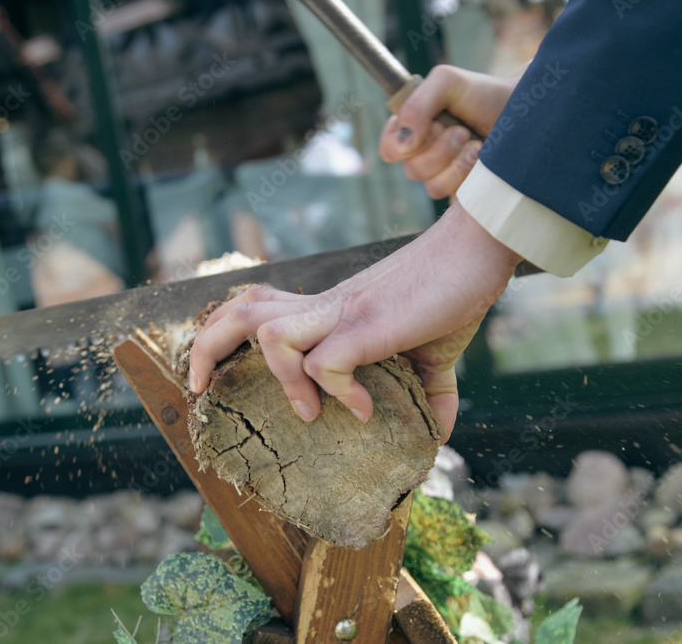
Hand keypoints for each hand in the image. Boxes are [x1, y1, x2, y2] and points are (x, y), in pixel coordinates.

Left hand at [188, 203, 522, 440]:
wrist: (479, 246)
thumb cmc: (453, 291)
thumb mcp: (433, 352)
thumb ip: (428, 391)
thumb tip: (438, 435)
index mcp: (329, 310)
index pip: (256, 306)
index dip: (223, 333)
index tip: (216, 372)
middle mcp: (324, 308)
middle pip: (238, 312)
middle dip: (205, 349)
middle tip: (202, 387)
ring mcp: (342, 314)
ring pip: (266, 333)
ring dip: (280, 379)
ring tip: (308, 412)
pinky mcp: (366, 325)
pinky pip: (325, 364)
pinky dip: (338, 393)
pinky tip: (366, 407)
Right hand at [380, 65, 518, 198]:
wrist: (525, 111)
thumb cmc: (485, 94)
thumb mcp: (446, 82)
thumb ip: (415, 105)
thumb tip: (402, 145)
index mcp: (414, 129)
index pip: (388, 149)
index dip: (402, 143)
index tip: (431, 126)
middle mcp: (426, 155)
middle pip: (411, 169)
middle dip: (439, 149)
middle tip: (462, 130)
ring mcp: (445, 177)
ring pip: (431, 186)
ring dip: (456, 162)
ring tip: (477, 145)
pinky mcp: (463, 195)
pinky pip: (452, 198)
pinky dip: (469, 177)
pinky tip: (483, 162)